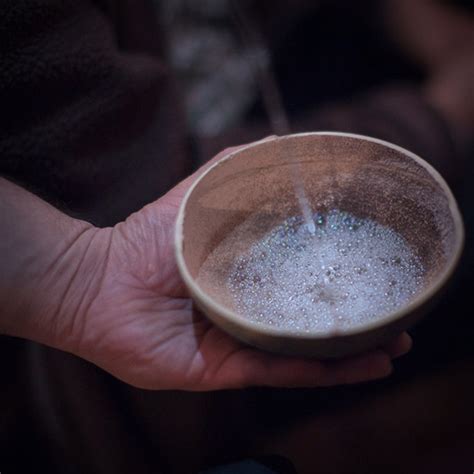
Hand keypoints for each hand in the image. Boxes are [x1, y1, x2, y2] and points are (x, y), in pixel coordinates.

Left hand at [0, 146, 411, 390]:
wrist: (99, 279)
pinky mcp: (224, 368)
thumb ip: (235, 169)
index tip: (377, 277)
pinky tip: (356, 364)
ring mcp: (238, 343)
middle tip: (398, 320)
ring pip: (303, 354)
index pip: (301, 284)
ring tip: (391, 347)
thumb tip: (281, 142)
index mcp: (246, 276)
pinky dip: (317, 370)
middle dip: (354, 324)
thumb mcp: (200, 195)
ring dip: (349, 354)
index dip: (339, 284)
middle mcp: (247, 312)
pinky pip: (277, 370)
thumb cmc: (146, 238)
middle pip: (308, 323)